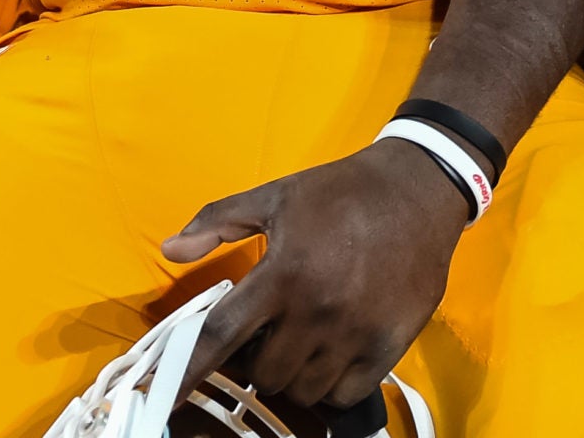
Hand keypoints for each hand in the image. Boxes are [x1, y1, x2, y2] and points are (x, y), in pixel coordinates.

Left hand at [160, 141, 465, 408]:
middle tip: (268, 334)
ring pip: (303, 390)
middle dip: (257, 360)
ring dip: (293, 374)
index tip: (165, 395)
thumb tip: (170, 249)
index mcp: (282, 274)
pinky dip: (331, 384)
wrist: (418, 188)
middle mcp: (316, 311)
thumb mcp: (275, 196)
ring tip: (301, 343)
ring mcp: (355, 333)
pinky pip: (345, 394)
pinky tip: (332, 355)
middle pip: (264, 373)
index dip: (188, 370)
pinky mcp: (389, 345)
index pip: (222, 335)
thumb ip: (219, 221)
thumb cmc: (341, 191)